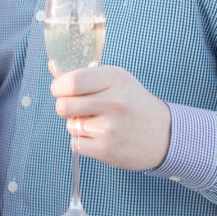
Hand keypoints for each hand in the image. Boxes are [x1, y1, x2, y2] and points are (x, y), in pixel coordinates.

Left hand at [49, 65, 170, 170]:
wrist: (164, 135)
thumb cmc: (133, 103)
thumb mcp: (116, 81)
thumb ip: (84, 75)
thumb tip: (52, 66)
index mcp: (115, 79)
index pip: (72, 82)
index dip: (59, 87)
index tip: (60, 90)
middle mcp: (114, 102)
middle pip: (64, 106)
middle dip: (64, 107)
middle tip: (75, 107)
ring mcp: (111, 128)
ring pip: (70, 126)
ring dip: (77, 125)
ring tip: (97, 123)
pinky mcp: (108, 150)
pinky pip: (76, 144)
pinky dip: (82, 142)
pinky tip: (99, 137)